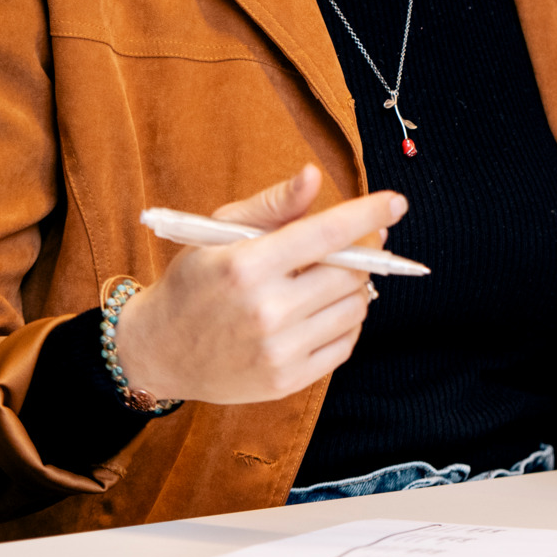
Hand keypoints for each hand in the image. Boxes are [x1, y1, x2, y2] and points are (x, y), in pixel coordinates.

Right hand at [111, 164, 403, 404]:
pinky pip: (345, 345)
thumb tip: (313, 175)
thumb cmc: (194, 280)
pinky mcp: (286, 381)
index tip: (396, 203)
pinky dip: (345, 323)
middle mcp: (265, 310)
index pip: (326, 233)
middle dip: (361, 254)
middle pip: (349, 274)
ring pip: (354, 309)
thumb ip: (273, 205)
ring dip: (354, 289)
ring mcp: (278, 351)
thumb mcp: (220, 231)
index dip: (368, 215)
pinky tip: (322, 311)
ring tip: (329, 280)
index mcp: (247, 265)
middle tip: (352, 246)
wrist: (160, 350)